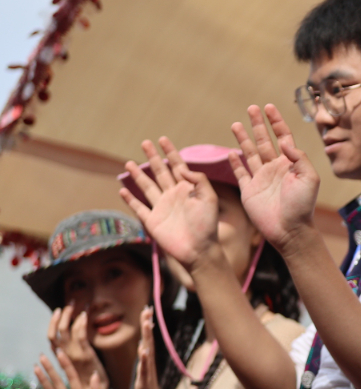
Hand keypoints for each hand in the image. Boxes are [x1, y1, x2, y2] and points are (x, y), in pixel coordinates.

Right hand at [47, 304, 105, 387]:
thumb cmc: (89, 378)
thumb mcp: (79, 362)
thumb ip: (75, 350)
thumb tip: (76, 335)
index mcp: (62, 356)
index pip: (52, 337)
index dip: (54, 322)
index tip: (59, 310)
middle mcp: (65, 354)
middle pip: (56, 332)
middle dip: (61, 316)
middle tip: (68, 304)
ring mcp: (74, 354)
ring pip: (65, 331)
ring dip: (69, 316)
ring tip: (76, 304)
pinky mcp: (86, 355)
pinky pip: (80, 336)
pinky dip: (80, 324)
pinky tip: (85, 315)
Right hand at [120, 137, 221, 269]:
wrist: (199, 249)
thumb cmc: (207, 225)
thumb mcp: (209, 199)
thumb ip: (199, 181)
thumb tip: (182, 168)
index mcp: (187, 188)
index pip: (177, 166)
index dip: (170, 152)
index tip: (163, 139)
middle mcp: (173, 195)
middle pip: (160, 172)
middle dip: (153, 157)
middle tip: (145, 142)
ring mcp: (161, 207)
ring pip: (147, 186)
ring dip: (138, 175)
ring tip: (129, 162)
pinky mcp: (152, 221)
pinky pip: (139, 207)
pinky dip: (130, 199)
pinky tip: (123, 190)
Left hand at [133, 308, 175, 388]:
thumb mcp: (143, 379)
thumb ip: (143, 365)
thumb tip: (143, 351)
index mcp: (146, 366)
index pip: (146, 342)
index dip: (146, 327)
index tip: (146, 311)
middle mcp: (149, 368)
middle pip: (149, 343)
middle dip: (147, 326)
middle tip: (148, 309)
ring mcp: (148, 376)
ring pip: (148, 353)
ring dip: (147, 338)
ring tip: (147, 324)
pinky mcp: (144, 386)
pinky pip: (144, 371)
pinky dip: (144, 360)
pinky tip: (143, 350)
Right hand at [230, 104, 320, 252]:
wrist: (289, 230)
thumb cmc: (302, 205)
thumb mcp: (309, 178)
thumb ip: (298, 157)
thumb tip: (285, 141)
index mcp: (290, 163)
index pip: (283, 137)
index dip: (276, 122)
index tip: (269, 107)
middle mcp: (274, 168)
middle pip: (264, 141)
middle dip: (258, 124)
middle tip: (252, 108)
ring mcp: (260, 179)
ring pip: (250, 153)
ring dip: (243, 138)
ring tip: (236, 124)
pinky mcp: (248, 190)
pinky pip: (240, 173)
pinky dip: (235, 163)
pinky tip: (231, 152)